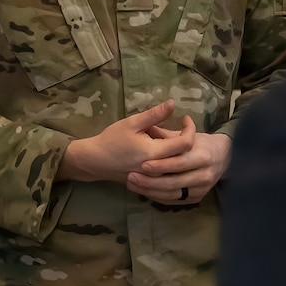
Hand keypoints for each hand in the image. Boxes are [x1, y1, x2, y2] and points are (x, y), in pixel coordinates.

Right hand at [61, 101, 189, 183]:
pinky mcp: (151, 182)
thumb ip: (154, 114)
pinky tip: (163, 150)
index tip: (185, 119)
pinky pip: (169, 173)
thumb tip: (173, 103)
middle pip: (185, 156)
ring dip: (179, 151)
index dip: (190, 129)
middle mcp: (158, 169)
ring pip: (178, 166)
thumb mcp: (132, 123)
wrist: (95, 161)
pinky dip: (171, 161)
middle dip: (186, 139)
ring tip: (168, 138)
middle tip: (180, 128)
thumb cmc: (112, 139)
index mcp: (154, 153)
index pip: (185, 143)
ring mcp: (155, 178)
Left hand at [126, 118, 231, 204]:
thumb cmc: (201, 143)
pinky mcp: (197, 198)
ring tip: (132, 184)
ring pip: (172, 194)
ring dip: (150, 191)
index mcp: (202, 156)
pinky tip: (143, 191)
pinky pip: (174, 200)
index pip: (179, 163)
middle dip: (150, 181)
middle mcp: (204, 175)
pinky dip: (157, 196)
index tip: (142, 164)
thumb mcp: (188, 135)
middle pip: (173, 182)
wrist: (223, 157)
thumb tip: (146, 127)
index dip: (160, 165)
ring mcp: (201, 189)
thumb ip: (167, 135)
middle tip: (131, 177)